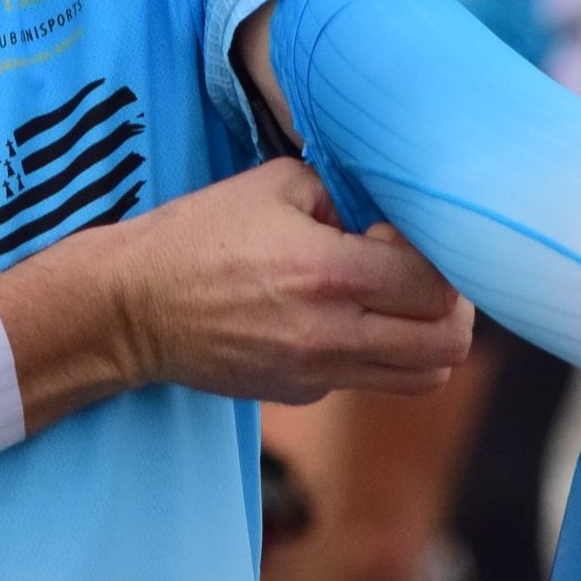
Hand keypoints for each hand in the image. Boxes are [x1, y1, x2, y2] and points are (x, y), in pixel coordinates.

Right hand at [0, 159, 473, 429]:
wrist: (131, 308)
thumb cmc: (197, 236)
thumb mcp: (272, 185)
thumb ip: (342, 193)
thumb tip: (387, 211)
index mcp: (326, 273)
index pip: (435, 285)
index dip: (438, 256)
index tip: (402, 236)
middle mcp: (330, 334)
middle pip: (447, 343)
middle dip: (449, 304)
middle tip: (416, 274)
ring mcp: (317, 374)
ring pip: (424, 377)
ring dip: (423, 338)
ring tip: (391, 303)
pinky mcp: (301, 395)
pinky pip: (370, 381)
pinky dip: (375, 354)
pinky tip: (338, 320)